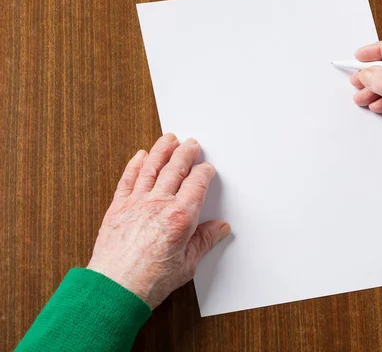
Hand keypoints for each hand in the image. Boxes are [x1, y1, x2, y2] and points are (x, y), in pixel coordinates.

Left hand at [87, 134, 230, 308]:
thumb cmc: (150, 280)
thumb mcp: (188, 264)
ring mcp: (137, 203)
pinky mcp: (118, 207)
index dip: (204, 172)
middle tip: (192, 143)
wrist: (115, 288)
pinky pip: (128, 179)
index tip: (207, 168)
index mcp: (181, 216)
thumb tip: (220, 229)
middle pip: (176, 169)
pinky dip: (134, 165)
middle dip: (186, 153)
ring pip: (151, 168)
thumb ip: (205, 241)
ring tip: (169, 138)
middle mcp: (159, 204)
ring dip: (162, 150)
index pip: (197, 183)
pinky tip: (140, 156)